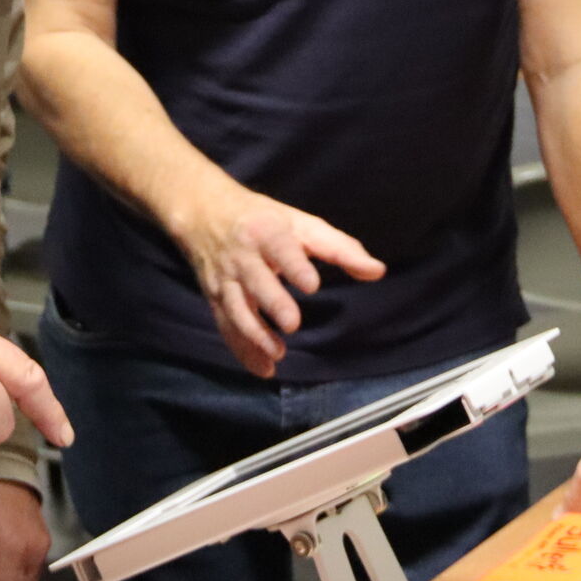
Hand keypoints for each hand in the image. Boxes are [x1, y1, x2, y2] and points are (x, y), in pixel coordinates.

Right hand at [168, 179, 385, 378]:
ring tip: (278, 354)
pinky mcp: (215, 298)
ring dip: (254, 334)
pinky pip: (226, 326)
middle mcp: (242, 255)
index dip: (294, 265)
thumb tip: (377, 271)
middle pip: (255, 280)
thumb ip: (339, 248)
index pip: (279, 247)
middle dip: (272, 302)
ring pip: (236, 308)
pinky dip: (242, 350)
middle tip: (292, 324)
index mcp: (266, 230)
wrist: (203, 211)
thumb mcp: (301, 223)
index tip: (311, 285)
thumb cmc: (264, 219)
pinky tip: (264, 368)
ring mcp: (225, 278)